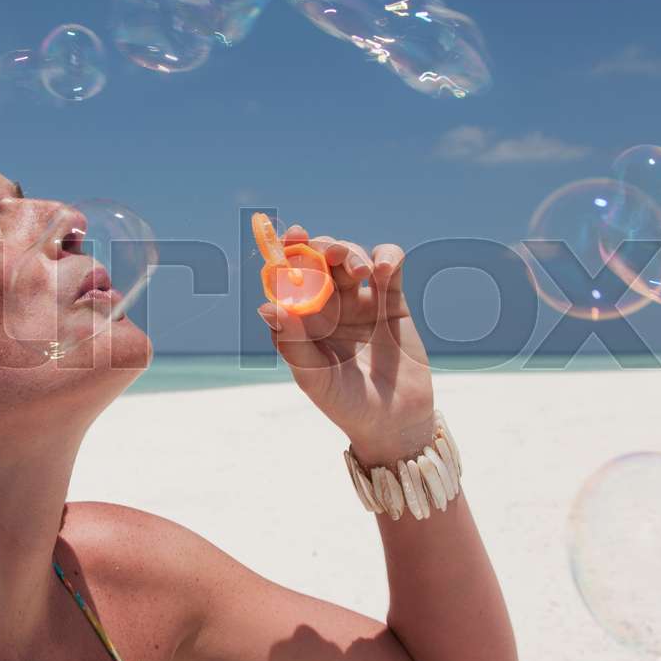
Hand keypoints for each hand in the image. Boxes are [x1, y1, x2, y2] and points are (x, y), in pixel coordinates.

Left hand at [256, 225, 436, 465]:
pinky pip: (391, 267)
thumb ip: (291, 342)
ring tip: (360, 271)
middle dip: (322, 248)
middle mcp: (330, 305)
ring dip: (352, 253)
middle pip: (321, 260)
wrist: (394, 423)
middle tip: (328, 251)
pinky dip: (388, 257)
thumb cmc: (345, 404)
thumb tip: (266, 306)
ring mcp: (362, 301)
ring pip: (353, 257)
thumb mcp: (313, 377)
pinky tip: (385, 271)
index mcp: (303, 319)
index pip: (290, 278)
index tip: (288, 237)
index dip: (287, 254)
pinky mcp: (393, 302)